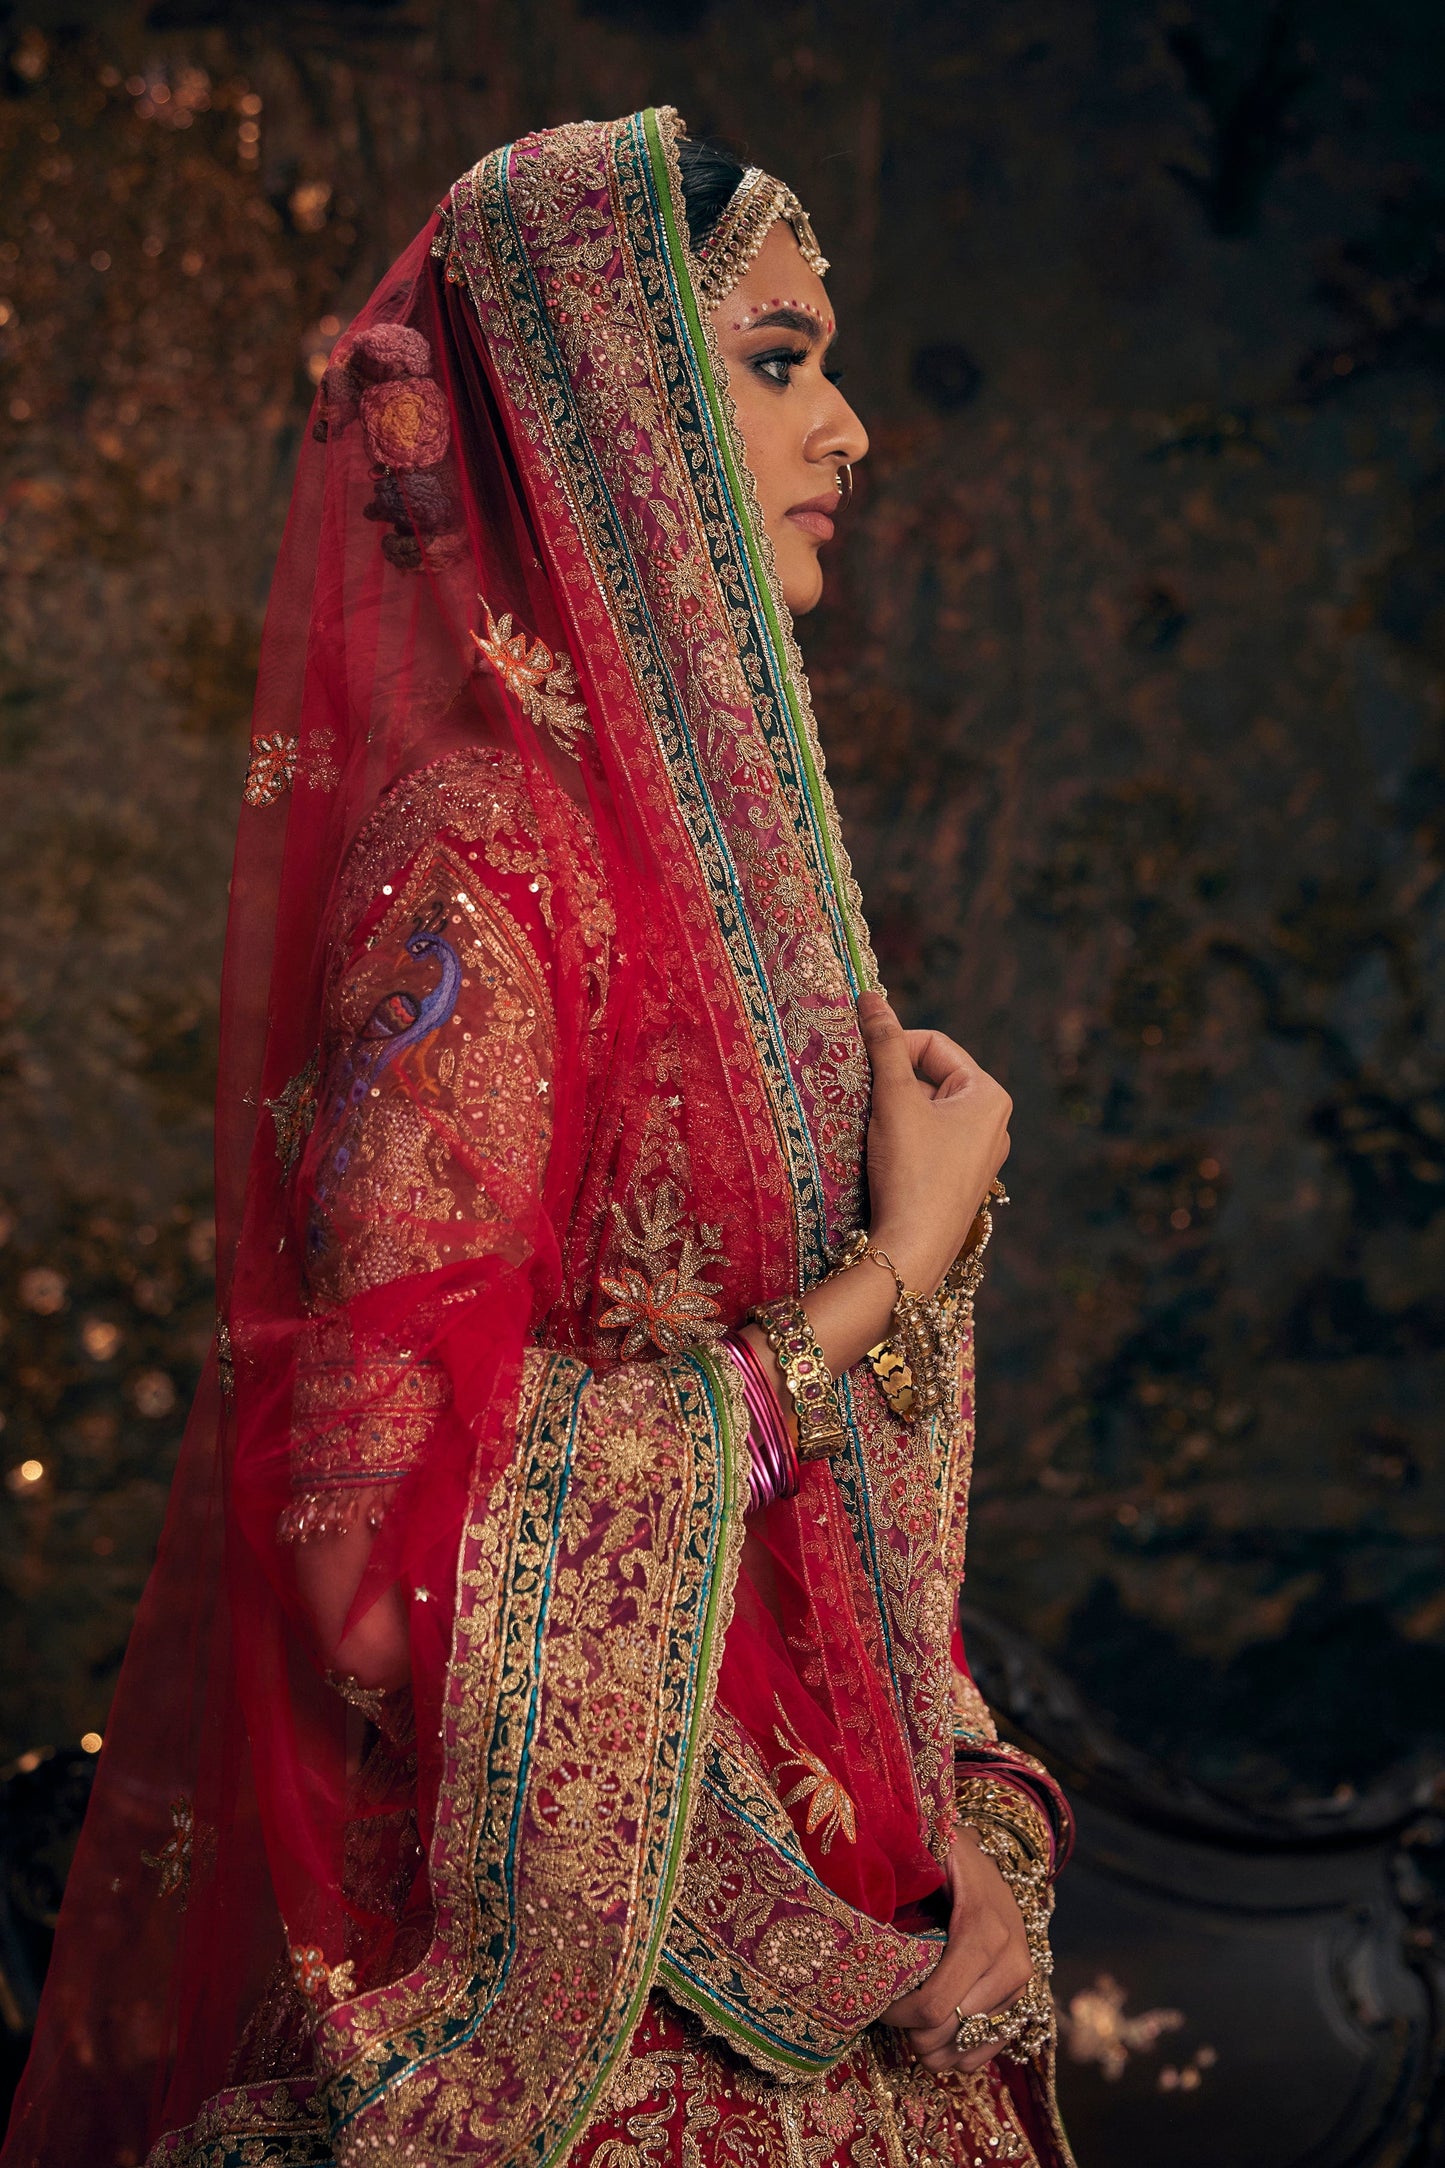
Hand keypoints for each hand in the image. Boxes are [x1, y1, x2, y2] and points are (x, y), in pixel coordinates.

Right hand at [858, 992, 1010, 1294]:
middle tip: (860, 1096)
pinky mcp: (959, 1184)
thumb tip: (871, 996)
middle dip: (892, 1083)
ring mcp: (979, 1158)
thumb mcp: (894, 1100)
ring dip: (893, 1112)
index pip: (935, 1046)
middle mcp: (994, 1124)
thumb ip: (883, 1045)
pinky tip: (880, 1158)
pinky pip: (928, 1144)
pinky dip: (901, 1140)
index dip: (893, 1045)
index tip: (860, 1060)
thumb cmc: (911, 1171)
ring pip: (926, 1113)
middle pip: (931, 1079)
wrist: (913, 1251)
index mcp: (990, 1096)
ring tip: (868, 1129)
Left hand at [882, 1829, 1033, 2073]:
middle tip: (887, 2011)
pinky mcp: (1023, 1997)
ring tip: (907, 2026)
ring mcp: (1020, 1983)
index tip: (873, 1998)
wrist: (987, 1861)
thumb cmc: (946, 1856)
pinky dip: (960, 2053)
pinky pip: (992, 2046)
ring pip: (969, 2045)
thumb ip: (898, 1876)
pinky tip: (936, 2042)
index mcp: (984, 1929)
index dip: (896, 2012)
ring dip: (933, 2046)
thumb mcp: (925, 1855)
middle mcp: (1011, 1961)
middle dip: (911, 2029)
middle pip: (949, 2029)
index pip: (935, 2003)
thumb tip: (857, 1901)